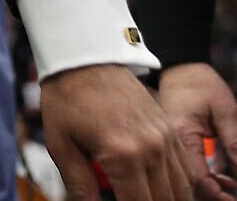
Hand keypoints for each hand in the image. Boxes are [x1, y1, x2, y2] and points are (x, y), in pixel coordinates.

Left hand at [42, 63, 201, 199]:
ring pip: (181, 189)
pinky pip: (185, 169)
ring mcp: (166, 138)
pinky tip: (156, 187)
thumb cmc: (67, 97)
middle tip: (125, 196)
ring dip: (164, 199)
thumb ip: (78, 184)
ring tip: (139, 194)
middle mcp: (152, 149)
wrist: (84, 58)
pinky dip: (177, 185)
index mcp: (122, 154)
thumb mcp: (61, 144)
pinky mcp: (170, 130)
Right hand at [159, 64, 236, 200]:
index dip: (217, 192)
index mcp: (182, 135)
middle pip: (192, 180)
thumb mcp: (226, 111)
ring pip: (189, 175)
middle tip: (234, 194)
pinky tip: (221, 176)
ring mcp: (171, 143)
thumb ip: (234, 142)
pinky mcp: (175, 141)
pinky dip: (206, 174)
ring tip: (232, 187)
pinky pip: (189, 164)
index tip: (233, 198)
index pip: (198, 175)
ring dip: (212, 185)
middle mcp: (171, 143)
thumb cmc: (201, 84)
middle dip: (216, 192)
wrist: (180, 67)